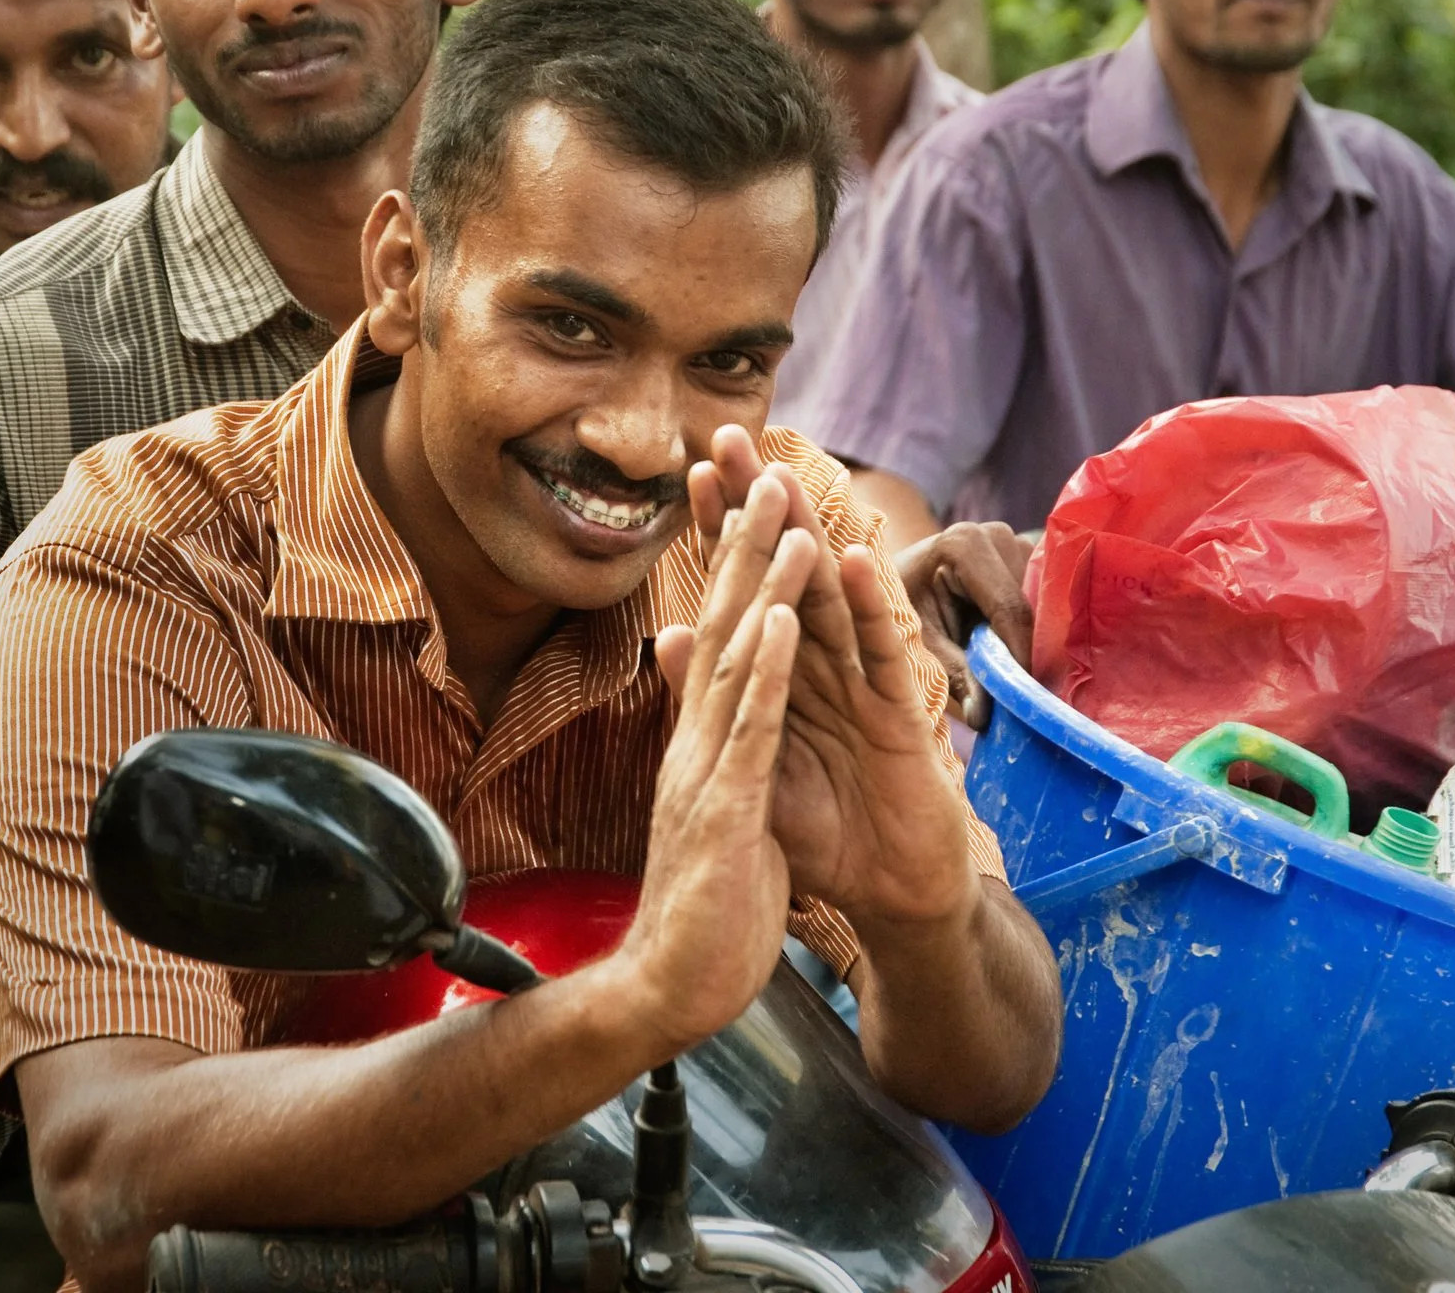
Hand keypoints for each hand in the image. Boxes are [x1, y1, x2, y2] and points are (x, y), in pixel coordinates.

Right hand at [623, 471, 815, 1053]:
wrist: (669, 991)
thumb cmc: (703, 908)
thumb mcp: (711, 815)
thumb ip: (713, 757)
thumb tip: (709, 716)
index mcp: (698, 742)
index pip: (715, 636)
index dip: (732, 565)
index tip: (748, 498)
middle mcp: (693, 740)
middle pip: (720, 624)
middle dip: (744, 543)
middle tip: (762, 463)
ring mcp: (703, 770)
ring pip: (737, 659)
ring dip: (762, 582)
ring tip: (782, 511)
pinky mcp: (723, 810)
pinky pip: (750, 729)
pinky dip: (767, 670)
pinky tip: (785, 619)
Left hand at [684, 427, 976, 931]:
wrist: (888, 892)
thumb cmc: (825, 828)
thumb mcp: (754, 761)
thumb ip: (719, 699)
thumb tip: (667, 636)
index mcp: (787, 669)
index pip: (748, 587)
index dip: (720, 533)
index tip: (688, 472)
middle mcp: (825, 662)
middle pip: (787, 568)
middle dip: (759, 506)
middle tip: (728, 435)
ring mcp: (864, 683)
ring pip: (830, 596)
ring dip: (806, 535)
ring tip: (781, 475)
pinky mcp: (899, 716)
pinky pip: (879, 653)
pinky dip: (866, 607)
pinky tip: (851, 558)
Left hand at [896, 522, 1033, 728]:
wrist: (890, 585)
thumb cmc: (896, 613)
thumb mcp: (919, 646)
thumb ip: (954, 674)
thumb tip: (985, 716)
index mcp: (964, 545)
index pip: (1010, 610)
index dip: (1022, 657)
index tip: (1028, 700)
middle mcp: (995, 535)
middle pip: (1032, 606)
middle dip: (1033, 653)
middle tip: (1030, 700)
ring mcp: (1014, 542)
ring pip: (1044, 605)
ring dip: (1038, 643)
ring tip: (1027, 683)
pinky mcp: (1025, 557)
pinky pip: (1044, 602)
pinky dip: (1038, 634)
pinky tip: (1031, 664)